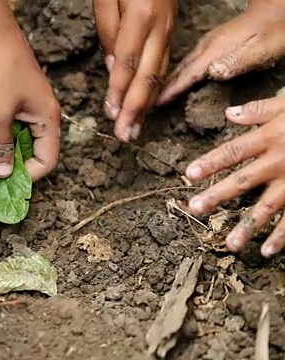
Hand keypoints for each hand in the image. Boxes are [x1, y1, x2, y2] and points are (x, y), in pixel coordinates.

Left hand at [0, 24, 60, 180]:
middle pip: (34, 151)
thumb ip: (1, 146)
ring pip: (20, 138)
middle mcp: (43, 113)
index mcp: (48, 118)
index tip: (4, 180)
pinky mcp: (14, 98)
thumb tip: (3, 174)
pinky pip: (11, 125)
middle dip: (14, 164)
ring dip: (4, 149)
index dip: (28, 174)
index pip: (48, 160)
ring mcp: (29, 105)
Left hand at [93, 0, 176, 141]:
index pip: (128, 64)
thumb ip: (109, 31)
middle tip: (126, 136)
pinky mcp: (169, 30)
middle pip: (148, 75)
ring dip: (146, 104)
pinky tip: (147, 104)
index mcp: (142, 17)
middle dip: (135, 109)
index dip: (118, 92)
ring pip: (159, 72)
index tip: (110, 115)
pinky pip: (163, 63)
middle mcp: (160, 27)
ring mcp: (168, 29)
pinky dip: (155, 87)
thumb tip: (114, 68)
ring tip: (135, 129)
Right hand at [158, 0, 284, 104]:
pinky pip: (188, 62)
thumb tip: (212, 73)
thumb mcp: (262, 48)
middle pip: (178, 71)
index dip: (170, 91)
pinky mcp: (211, 44)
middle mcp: (206, 47)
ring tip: (153, 95)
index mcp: (215, 51)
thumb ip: (238, 61)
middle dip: (161, 87)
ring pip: (181, 66)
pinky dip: (177, 73)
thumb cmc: (275, 30)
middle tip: (144, 103)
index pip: (187, 75)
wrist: (278, 8)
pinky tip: (173, 79)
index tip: (152, 104)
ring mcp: (208, 44)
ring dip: (166, 81)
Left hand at [185, 95, 284, 256]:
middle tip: (194, 208)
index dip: (210, 162)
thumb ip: (260, 110)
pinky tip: (267, 251)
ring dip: (248, 227)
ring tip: (230, 245)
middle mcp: (280, 161)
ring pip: (268, 207)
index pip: (233, 151)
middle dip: (218, 195)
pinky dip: (282, 237)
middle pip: (243, 181)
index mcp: (271, 137)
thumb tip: (228, 113)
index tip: (188, 175)